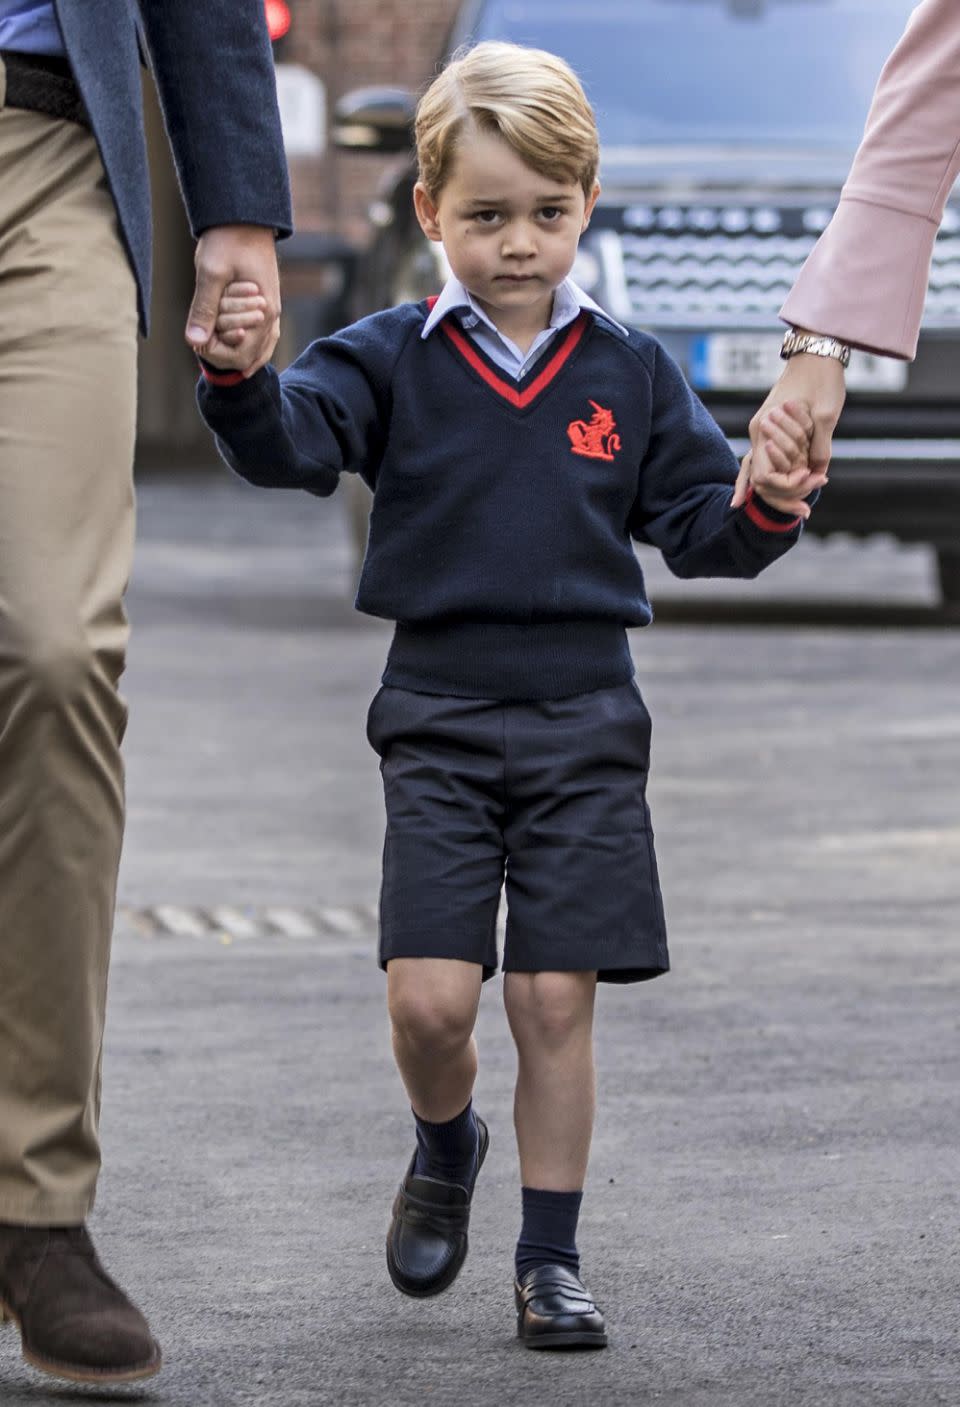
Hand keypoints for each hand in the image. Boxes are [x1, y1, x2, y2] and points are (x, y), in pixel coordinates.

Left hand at [185, 225, 280, 377]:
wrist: (245, 216)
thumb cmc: (227, 240)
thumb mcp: (211, 273)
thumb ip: (204, 308)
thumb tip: (194, 341)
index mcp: (263, 313)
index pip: (242, 355)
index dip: (217, 352)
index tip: (199, 336)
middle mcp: (271, 316)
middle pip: (251, 357)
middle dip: (226, 352)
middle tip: (204, 337)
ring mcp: (272, 310)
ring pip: (261, 349)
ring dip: (237, 351)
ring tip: (216, 348)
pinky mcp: (268, 303)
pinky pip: (264, 336)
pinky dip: (250, 345)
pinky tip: (234, 343)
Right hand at [732, 348, 846, 511]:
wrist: (815, 351)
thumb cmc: (822, 379)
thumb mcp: (827, 415)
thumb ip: (820, 447)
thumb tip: (817, 474)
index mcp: (765, 429)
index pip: (765, 476)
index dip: (788, 486)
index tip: (813, 481)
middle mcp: (757, 432)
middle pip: (761, 479)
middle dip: (783, 495)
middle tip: (806, 509)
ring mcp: (761, 430)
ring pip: (760, 472)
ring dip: (781, 488)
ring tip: (803, 502)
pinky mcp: (769, 428)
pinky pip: (763, 460)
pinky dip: (765, 477)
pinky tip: (761, 493)